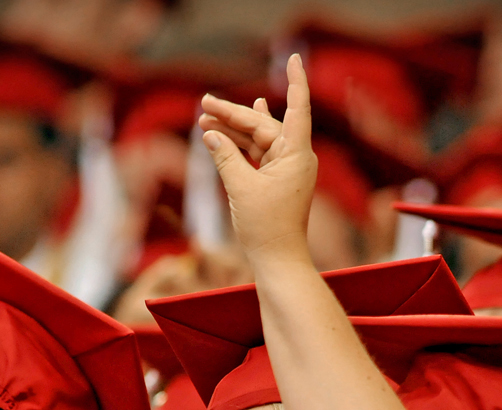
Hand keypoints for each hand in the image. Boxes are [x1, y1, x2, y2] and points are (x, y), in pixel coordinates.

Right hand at [198, 53, 316, 265]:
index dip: (296, 81)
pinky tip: (230, 126)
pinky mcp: (275, 180)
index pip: (298, 109)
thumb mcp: (240, 187)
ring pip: (257, 138)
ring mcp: (286, 168)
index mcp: (296, 154)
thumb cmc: (266, 227)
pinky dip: (240, 144)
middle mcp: (295, 157)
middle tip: (204, 102)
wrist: (278, 260)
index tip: (295, 57)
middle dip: (234, 113)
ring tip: (204, 116)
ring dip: (232, 128)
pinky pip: (257, 153)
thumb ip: (225, 156)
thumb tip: (211, 134)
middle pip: (264, 124)